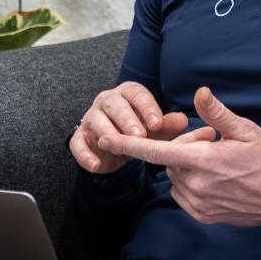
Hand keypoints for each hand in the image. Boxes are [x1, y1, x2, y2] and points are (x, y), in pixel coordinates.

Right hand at [69, 81, 189, 175]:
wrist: (116, 147)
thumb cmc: (139, 130)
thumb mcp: (155, 129)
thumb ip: (167, 124)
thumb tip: (182, 120)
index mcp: (127, 93)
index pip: (137, 94)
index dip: (147, 108)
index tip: (158, 123)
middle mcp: (107, 101)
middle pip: (114, 104)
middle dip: (127, 119)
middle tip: (140, 135)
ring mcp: (91, 118)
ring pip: (96, 120)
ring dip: (108, 133)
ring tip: (121, 146)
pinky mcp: (80, 137)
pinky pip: (78, 144)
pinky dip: (85, 155)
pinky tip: (95, 165)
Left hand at [95, 85, 260, 236]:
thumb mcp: (248, 131)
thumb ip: (218, 114)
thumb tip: (199, 93)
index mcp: (204, 161)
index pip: (156, 151)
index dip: (127, 144)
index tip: (103, 138)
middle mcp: (197, 185)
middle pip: (170, 161)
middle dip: (184, 147)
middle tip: (214, 141)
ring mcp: (199, 204)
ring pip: (175, 178)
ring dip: (187, 166)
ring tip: (219, 161)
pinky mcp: (204, 216)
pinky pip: (183, 194)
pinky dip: (191, 183)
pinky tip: (217, 178)